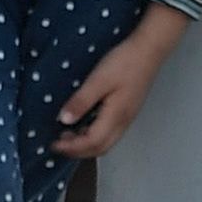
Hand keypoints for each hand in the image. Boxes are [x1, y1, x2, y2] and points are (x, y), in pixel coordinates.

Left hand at [52, 6, 185, 159]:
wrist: (148, 50)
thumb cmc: (124, 63)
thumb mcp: (98, 81)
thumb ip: (81, 101)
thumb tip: (63, 120)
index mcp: (117, 116)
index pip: (93, 143)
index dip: (72, 148)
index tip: (52, 144)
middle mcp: (124, 122)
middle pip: (101, 148)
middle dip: (78, 151)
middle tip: (57, 144)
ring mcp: (127, 117)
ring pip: (106, 141)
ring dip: (85, 143)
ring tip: (66, 135)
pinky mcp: (127, 110)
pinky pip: (109, 131)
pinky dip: (93, 134)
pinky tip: (81, 124)